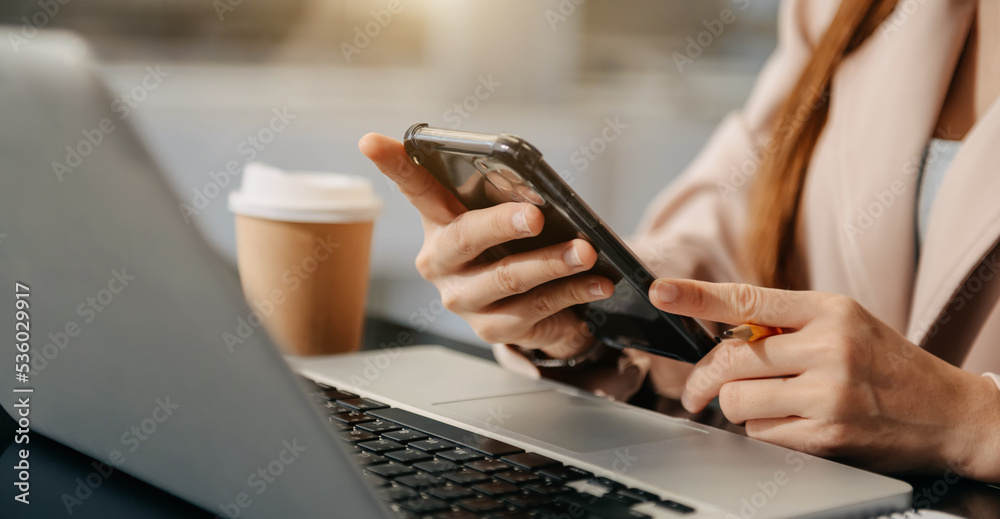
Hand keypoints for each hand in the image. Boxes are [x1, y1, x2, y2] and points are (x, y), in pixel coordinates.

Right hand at [359, 133, 613, 358]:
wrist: (530, 308)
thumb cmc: (515, 245)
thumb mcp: (507, 215)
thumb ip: (509, 196)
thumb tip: (533, 187)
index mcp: (438, 222)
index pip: (414, 187)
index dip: (393, 164)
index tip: (369, 140)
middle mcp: (441, 262)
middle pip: (465, 238)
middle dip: (502, 224)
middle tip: (536, 214)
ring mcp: (463, 299)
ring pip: (507, 278)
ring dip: (552, 262)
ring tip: (585, 250)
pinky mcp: (492, 329)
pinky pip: (536, 308)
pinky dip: (572, 291)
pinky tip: (598, 280)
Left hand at [648, 278, 999, 480]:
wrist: (947, 412)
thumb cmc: (885, 362)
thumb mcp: (844, 321)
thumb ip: (785, 321)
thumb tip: (719, 330)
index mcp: (829, 310)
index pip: (747, 299)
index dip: (695, 296)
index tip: (660, 291)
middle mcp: (828, 347)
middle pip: (730, 358)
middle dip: (704, 378)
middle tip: (697, 390)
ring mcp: (828, 394)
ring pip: (738, 400)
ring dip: (739, 406)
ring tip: (769, 402)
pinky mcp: (827, 437)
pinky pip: (760, 432)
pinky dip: (763, 429)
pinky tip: (793, 422)